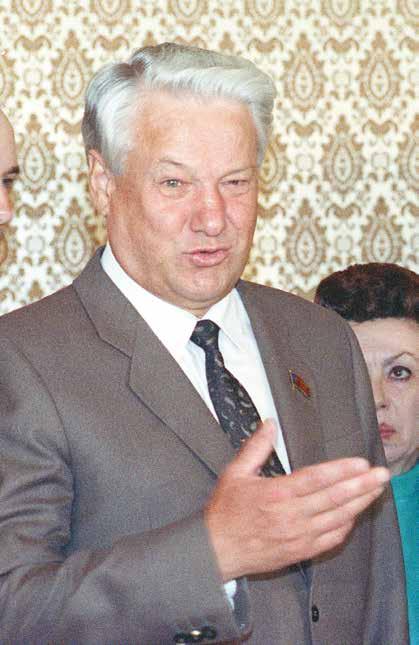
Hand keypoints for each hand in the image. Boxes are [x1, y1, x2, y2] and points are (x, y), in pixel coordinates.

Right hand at [204, 419, 389, 580]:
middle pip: (334, 498)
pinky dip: (346, 525)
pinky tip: (355, 514)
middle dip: (362, 485)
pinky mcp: (301, 552)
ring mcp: (299, 536)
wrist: (217, 551)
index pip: (316, 479)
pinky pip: (331, 538)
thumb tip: (269, 424)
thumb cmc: (225, 512)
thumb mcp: (235, 473)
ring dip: (360, 504)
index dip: (341, 470)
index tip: (361, 463)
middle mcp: (292, 516)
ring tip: (376, 490)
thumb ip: (256, 447)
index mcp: (276, 494)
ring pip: (338, 518)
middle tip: (382, 475)